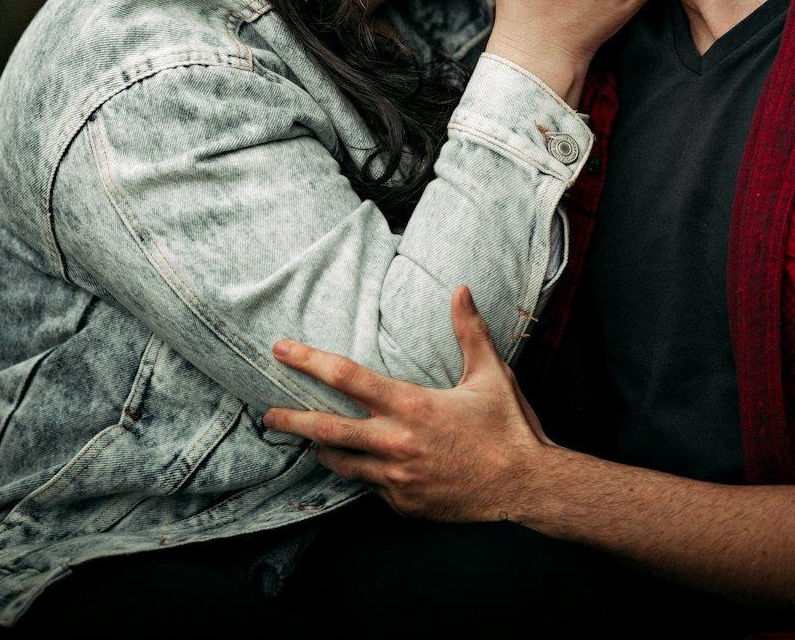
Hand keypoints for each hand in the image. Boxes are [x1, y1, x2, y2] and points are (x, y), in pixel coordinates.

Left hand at [263, 285, 545, 521]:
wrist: (526, 487)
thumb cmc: (508, 427)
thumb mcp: (490, 374)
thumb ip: (469, 331)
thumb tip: (460, 289)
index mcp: (411, 406)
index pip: (347, 377)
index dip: (310, 361)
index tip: (282, 350)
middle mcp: (396, 443)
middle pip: (327, 431)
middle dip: (292, 420)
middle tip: (267, 415)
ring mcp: (397, 479)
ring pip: (343, 465)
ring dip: (324, 451)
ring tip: (311, 442)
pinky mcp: (405, 505)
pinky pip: (372, 488)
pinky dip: (365, 474)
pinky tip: (367, 466)